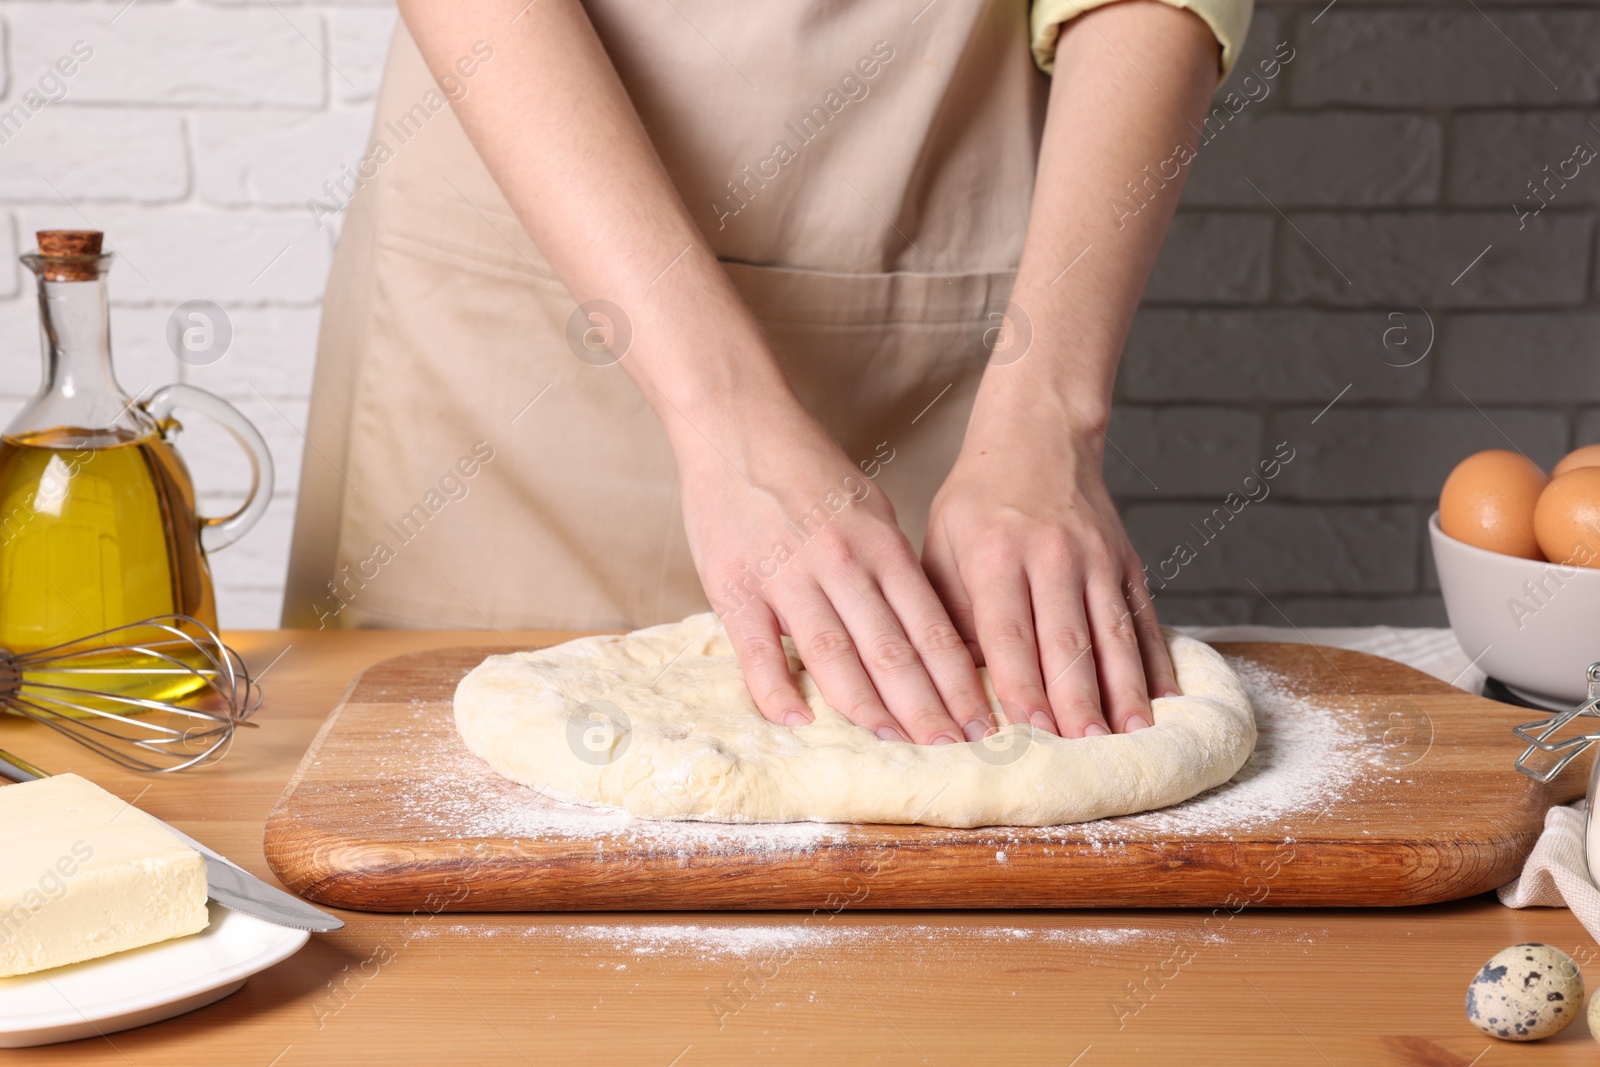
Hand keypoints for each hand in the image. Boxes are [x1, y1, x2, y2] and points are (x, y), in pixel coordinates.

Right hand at [673, 402, 991, 744]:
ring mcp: (787, 576)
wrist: (735, 425)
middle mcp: (841, 562)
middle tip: (954, 750)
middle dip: (928, 707)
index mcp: (880, 544)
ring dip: (869, 708)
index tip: (982, 721)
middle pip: (892, 650)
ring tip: (896, 744)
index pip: (930, 626)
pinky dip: (778, 691)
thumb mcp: (869, 506)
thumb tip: (920, 624)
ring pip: (835, 656)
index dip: (958, 679)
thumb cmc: (806, 468)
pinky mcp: (735, 587)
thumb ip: (891, 565)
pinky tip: (802, 723)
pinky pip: (758, 652)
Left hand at [922, 399, 1176, 737]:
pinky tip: (1165, 701)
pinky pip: (1145, 619)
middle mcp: (1053, 556)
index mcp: (997, 554)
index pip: (1009, 630)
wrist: (1038, 436)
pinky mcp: (1127, 563)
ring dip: (1125, 692)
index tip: (1029, 730)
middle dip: (1078, 703)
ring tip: (1132, 740)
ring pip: (1114, 635)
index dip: (1021, 683)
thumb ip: (950, 614)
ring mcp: (1098, 559)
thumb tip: (957, 687)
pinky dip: (1156, 662)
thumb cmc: (977, 504)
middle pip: (1068, 641)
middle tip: (1086, 755)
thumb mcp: (941, 546)